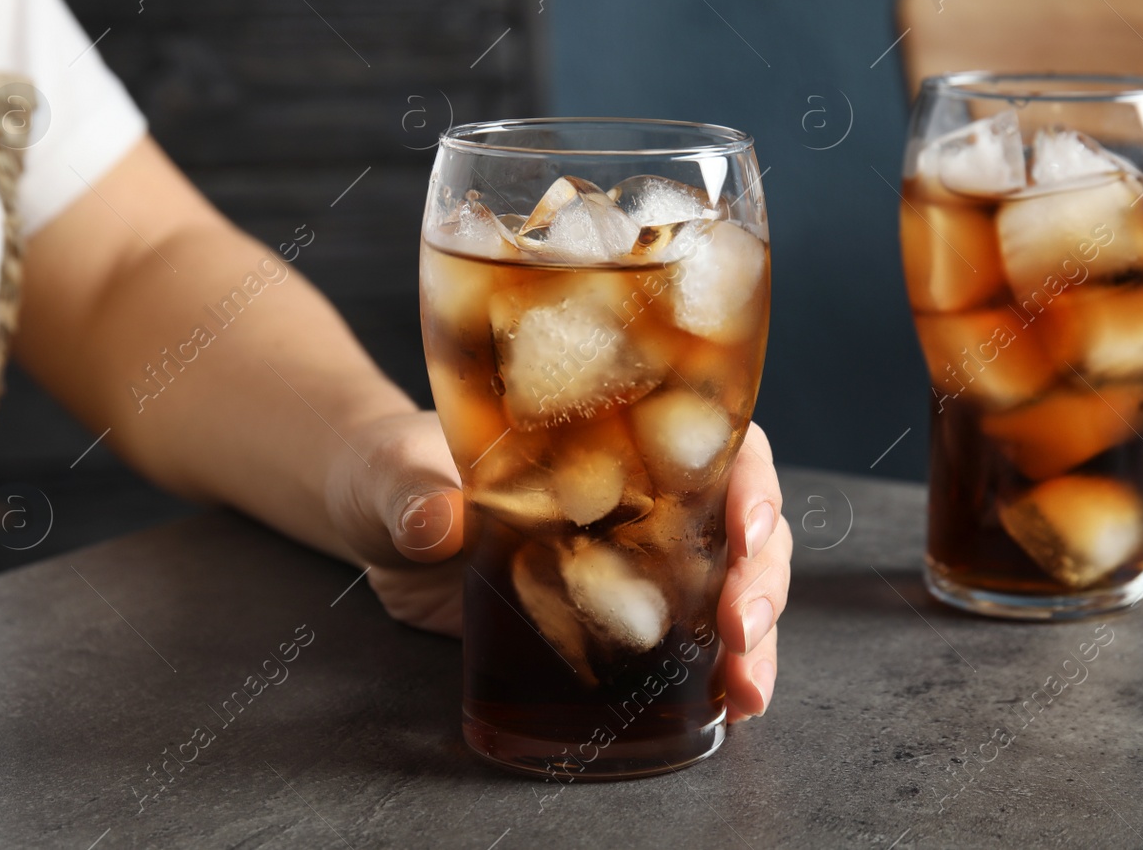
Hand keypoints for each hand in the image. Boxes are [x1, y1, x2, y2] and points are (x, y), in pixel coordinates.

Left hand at [326, 412, 789, 721]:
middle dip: (761, 576)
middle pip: (741, 524)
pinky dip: (718, 673)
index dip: (749, 479)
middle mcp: (643, 492)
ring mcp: (636, 558)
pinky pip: (686, 641)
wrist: (380, 520)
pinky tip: (731, 708)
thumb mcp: (396, 473)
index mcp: (612, 434)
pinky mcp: (613, 618)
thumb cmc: (394, 470)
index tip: (746, 527)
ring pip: (730, 586)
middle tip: (742, 627)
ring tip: (746, 690)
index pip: (714, 440)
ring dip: (756, 637)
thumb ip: (415, 494)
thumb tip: (437, 522)